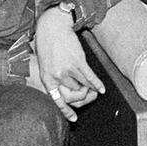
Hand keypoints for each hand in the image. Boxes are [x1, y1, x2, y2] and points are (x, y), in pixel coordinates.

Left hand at [34, 6, 105, 121]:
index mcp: (47, 78)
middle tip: (88, 95)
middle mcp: (57, 76)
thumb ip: (52, 76)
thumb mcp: (44, 63)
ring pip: (82, 86)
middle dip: (81, 95)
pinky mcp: (78, 62)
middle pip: (73, 94)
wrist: (52, 27)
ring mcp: (68, 69)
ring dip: (89, 88)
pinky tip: (102, 89)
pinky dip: (97, 84)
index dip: (66, 110)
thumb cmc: (47, 43)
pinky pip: (90, 78)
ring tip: (95, 89)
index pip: (57, 99)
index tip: (74, 118)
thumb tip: (63, 88)